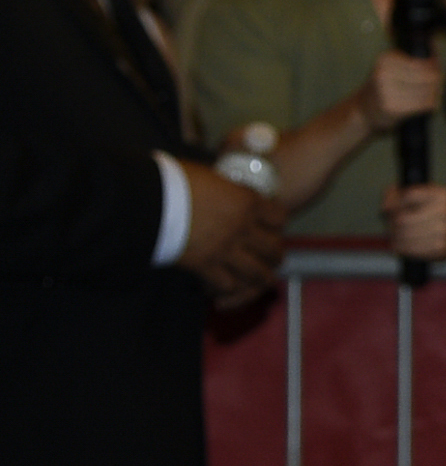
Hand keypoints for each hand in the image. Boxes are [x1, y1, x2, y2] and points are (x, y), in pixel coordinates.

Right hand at [177, 168, 285, 304]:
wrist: (145, 198)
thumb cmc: (172, 180)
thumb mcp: (209, 177)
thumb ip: (226, 189)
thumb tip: (228, 190)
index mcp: (246, 202)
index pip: (279, 217)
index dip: (276, 223)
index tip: (270, 226)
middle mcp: (242, 227)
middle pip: (274, 249)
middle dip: (274, 255)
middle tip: (269, 258)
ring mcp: (225, 249)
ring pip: (258, 273)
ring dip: (257, 277)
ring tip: (255, 279)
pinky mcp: (205, 266)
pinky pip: (228, 285)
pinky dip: (228, 289)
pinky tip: (222, 286)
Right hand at [357, 48, 441, 133]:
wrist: (364, 109)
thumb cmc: (383, 86)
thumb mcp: (391, 66)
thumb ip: (412, 55)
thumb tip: (433, 42)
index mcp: (385, 60)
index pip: (423, 63)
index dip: (435, 66)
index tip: (436, 69)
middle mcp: (384, 74)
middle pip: (429, 77)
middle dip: (437, 81)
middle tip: (437, 84)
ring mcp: (387, 92)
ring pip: (428, 91)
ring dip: (435, 93)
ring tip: (432, 94)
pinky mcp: (393, 108)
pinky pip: (424, 104)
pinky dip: (431, 103)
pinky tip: (428, 103)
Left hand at [380, 183, 445, 261]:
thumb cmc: (432, 209)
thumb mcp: (417, 193)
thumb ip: (394, 194)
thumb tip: (385, 208)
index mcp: (441, 194)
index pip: (407, 196)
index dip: (396, 204)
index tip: (397, 208)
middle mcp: (445, 211)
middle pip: (403, 219)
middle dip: (393, 223)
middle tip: (393, 224)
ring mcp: (444, 231)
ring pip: (404, 235)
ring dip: (395, 235)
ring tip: (397, 234)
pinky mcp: (440, 248)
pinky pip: (410, 249)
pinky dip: (401, 246)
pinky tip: (402, 243)